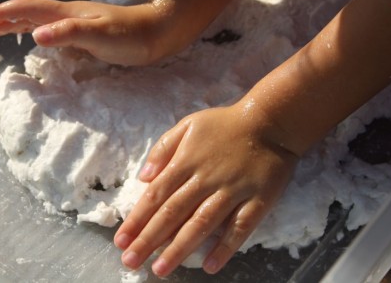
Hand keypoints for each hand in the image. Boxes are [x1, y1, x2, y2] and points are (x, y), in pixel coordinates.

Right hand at [0, 0, 184, 65]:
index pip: (25, 9)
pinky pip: (47, 31)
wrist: (157, 34)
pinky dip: (30, 33)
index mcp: (65, 13)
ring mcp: (73, 24)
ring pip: (33, 22)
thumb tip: (35, 35)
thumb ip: (69, 33)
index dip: (0, 15)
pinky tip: (29, 40)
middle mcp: (65, 16)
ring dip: (10, 28)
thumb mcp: (100, 36)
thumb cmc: (131, 35)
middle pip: (24, 14)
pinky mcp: (81, 34)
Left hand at [113, 102, 298, 276]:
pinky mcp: (257, 200)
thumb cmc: (224, 125)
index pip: (155, 195)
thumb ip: (163, 149)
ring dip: (180, 248)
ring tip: (161, 269)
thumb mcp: (188, 125)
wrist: (270, 122)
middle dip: (149, 239)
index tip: (120, 241)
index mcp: (186, 161)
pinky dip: (225, 247)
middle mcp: (205, 179)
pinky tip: (210, 266)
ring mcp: (232, 191)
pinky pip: (240, 227)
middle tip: (131, 262)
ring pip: (202, 223)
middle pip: (173, 213)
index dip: (137, 219)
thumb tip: (143, 177)